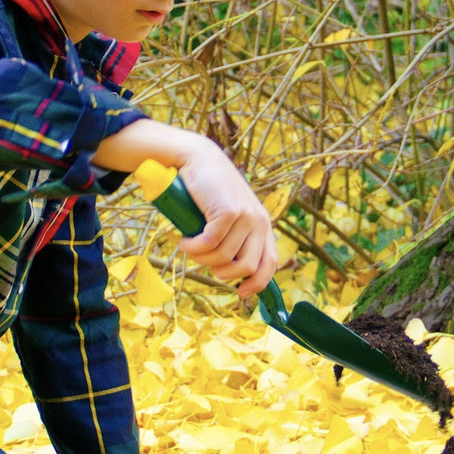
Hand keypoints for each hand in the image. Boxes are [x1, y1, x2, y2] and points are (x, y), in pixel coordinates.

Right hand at [175, 141, 278, 296]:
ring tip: (189, 246)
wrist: (200, 159)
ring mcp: (246, 216)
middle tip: (203, 260)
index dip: (258, 284)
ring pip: (224, 258)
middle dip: (222, 273)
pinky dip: (193, 248)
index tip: (241, 294)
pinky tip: (184, 240)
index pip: (270, 263)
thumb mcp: (229, 217)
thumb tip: (228, 271)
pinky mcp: (229, 211)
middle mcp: (260, 221)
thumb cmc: (210, 192)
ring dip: (201, 259)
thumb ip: (234, 238)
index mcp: (263, 226)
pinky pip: (210, 244)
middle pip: (246, 267)